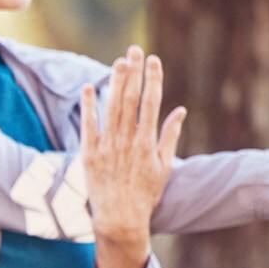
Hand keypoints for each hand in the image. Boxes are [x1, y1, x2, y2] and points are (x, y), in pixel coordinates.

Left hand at [81, 47, 183, 245]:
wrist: (120, 217)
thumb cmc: (146, 193)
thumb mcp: (164, 165)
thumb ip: (170, 136)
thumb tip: (180, 110)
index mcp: (147, 142)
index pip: (151, 102)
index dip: (153, 79)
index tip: (154, 60)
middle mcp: (127, 141)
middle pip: (130, 99)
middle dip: (134, 72)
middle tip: (135, 50)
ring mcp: (106, 146)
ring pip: (111, 107)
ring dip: (115, 82)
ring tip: (119, 61)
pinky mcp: (89, 154)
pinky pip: (88, 125)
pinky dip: (89, 105)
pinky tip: (90, 87)